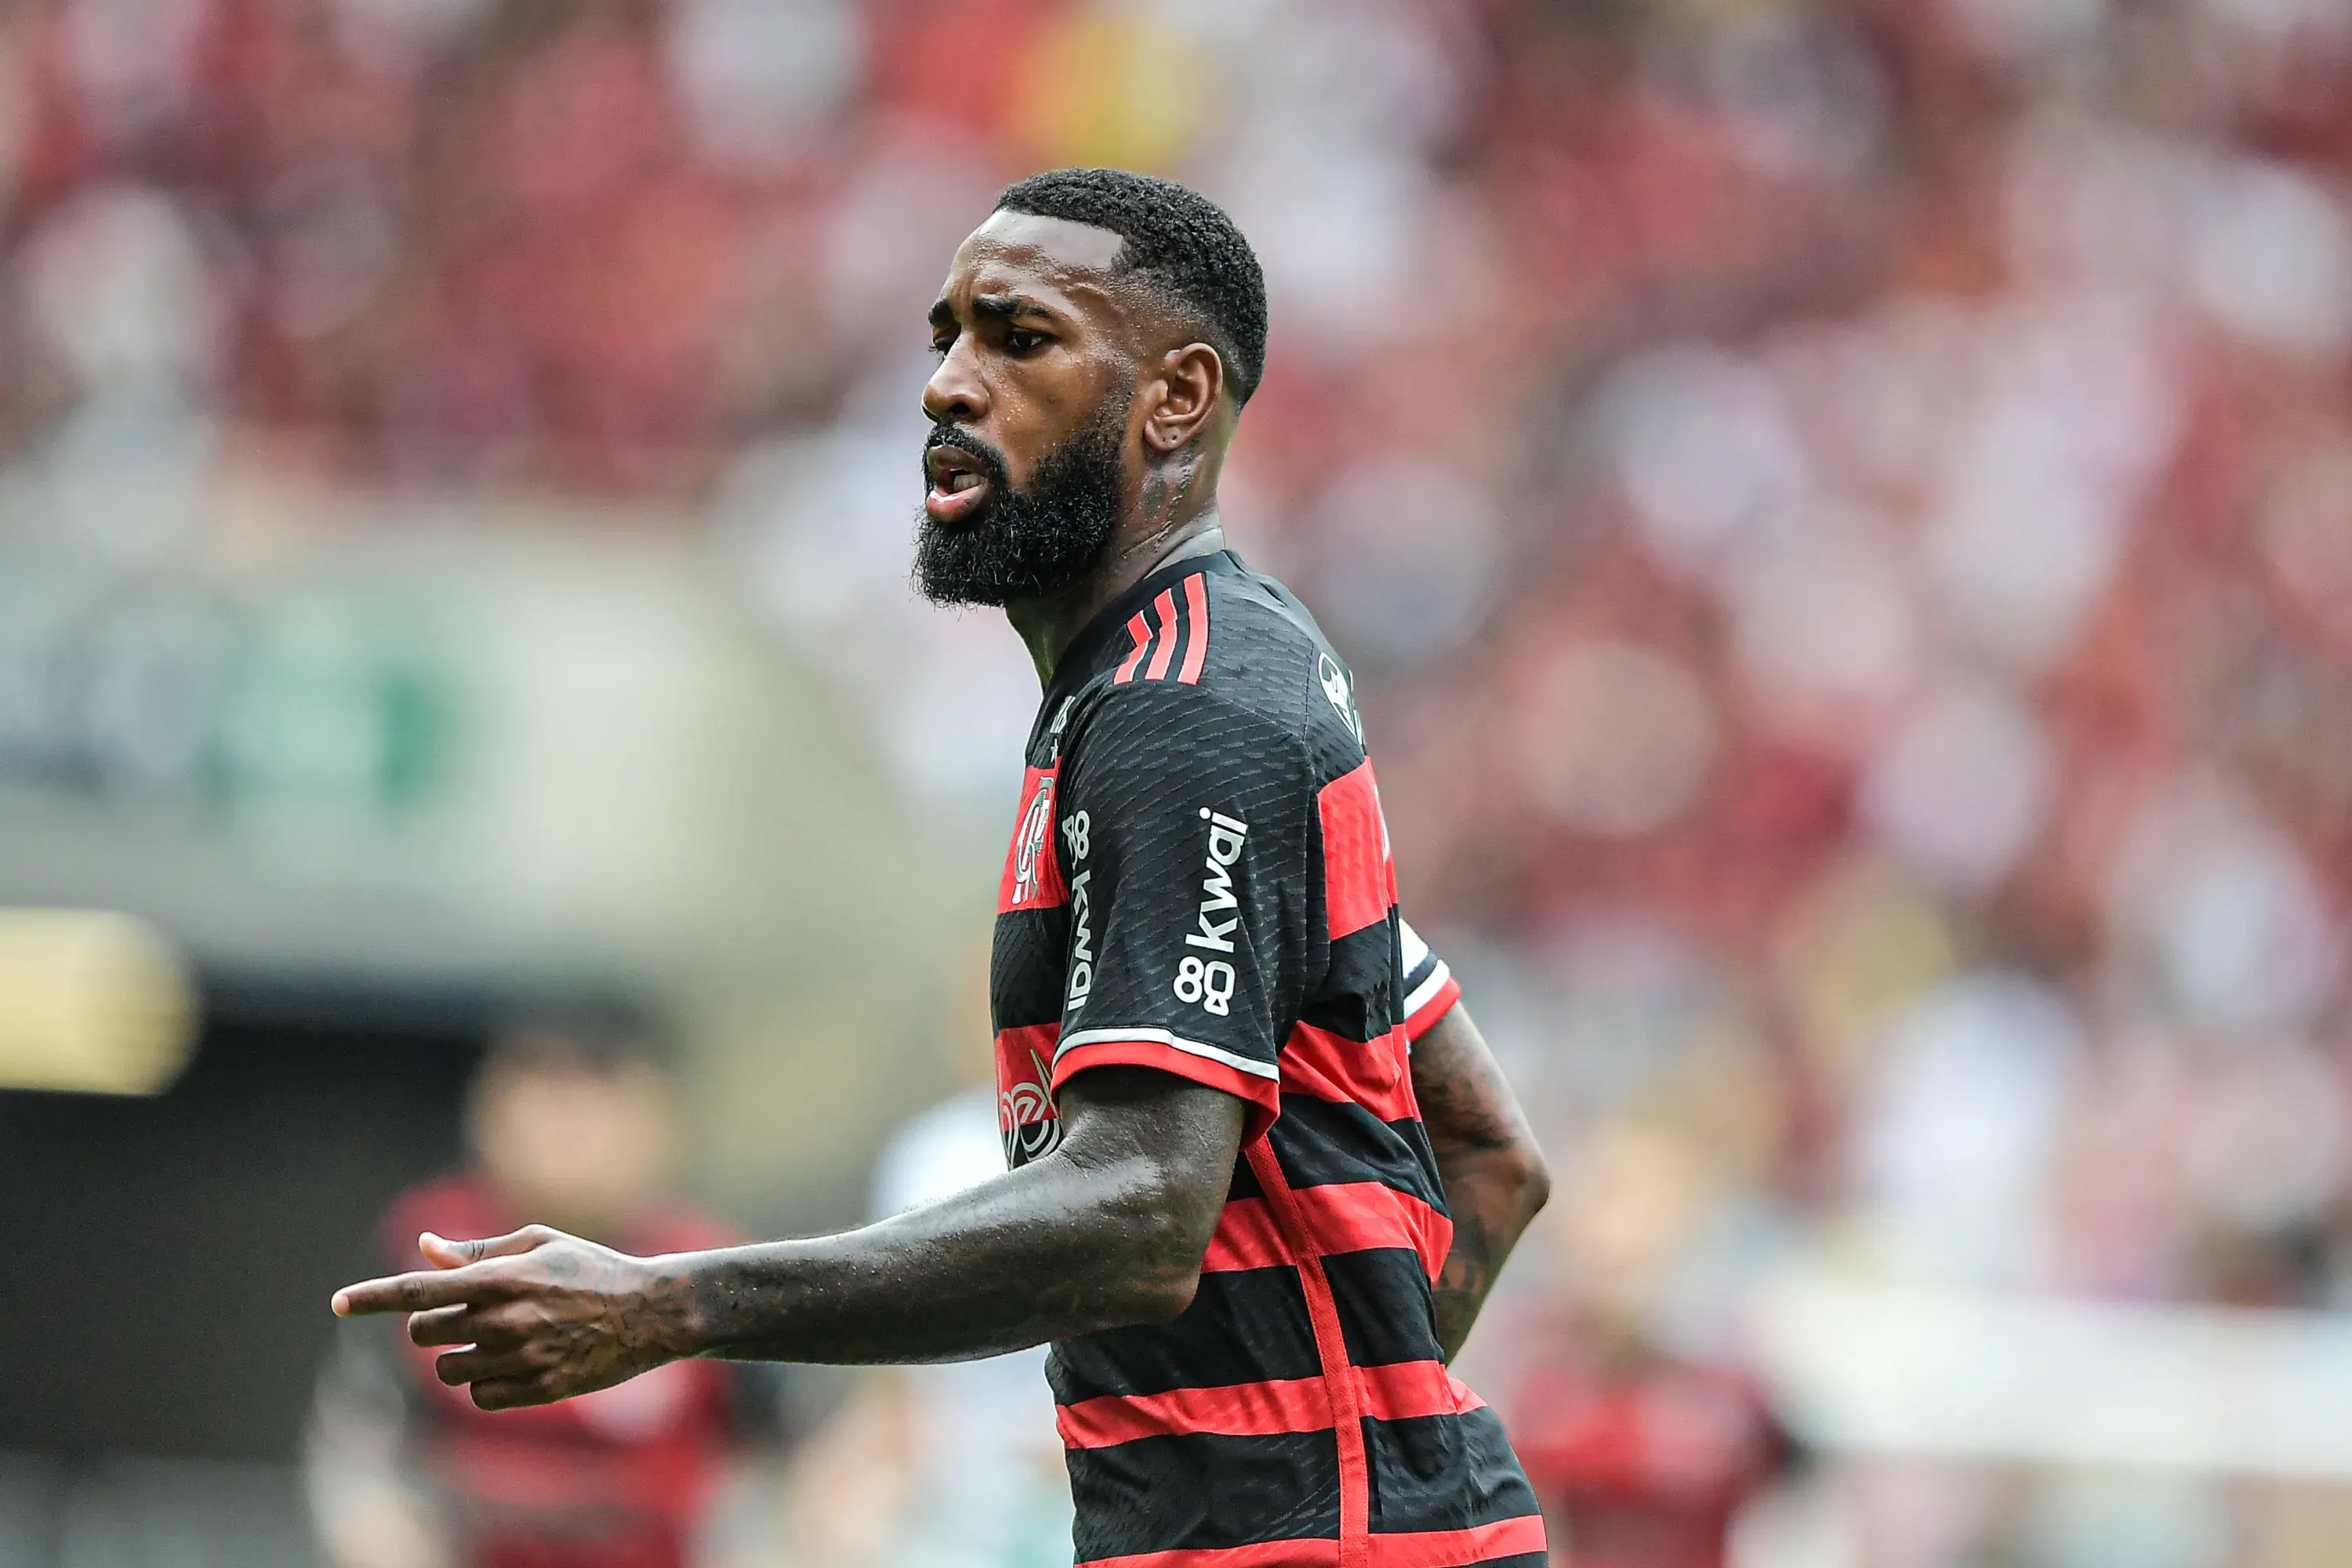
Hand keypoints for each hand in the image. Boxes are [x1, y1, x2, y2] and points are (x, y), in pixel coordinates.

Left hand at [331, 1226, 695, 1410]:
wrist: (650, 1313)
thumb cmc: (592, 1269)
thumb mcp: (539, 1245)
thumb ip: (478, 1251)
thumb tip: (424, 1248)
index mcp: (503, 1277)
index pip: (419, 1288)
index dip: (372, 1297)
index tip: (337, 1303)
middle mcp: (505, 1318)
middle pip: (425, 1333)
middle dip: (432, 1325)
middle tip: (465, 1315)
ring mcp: (520, 1358)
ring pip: (449, 1370)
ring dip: (460, 1356)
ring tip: (501, 1338)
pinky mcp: (536, 1390)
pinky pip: (480, 1396)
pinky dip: (487, 1382)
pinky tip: (519, 1363)